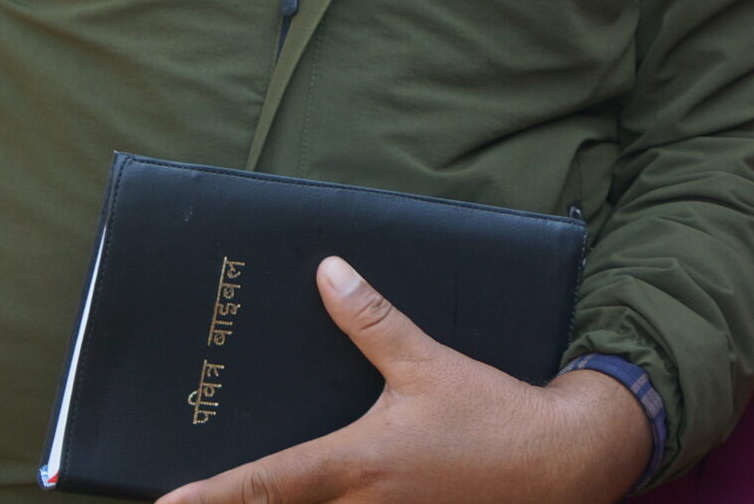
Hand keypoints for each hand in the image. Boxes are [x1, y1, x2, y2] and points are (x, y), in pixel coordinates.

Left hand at [159, 257, 651, 503]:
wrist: (561, 463)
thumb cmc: (491, 415)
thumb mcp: (430, 362)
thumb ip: (372, 321)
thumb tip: (329, 273)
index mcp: (357, 463)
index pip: (267, 483)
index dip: (212, 497)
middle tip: (191, 503)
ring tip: (251, 496)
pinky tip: (324, 497)